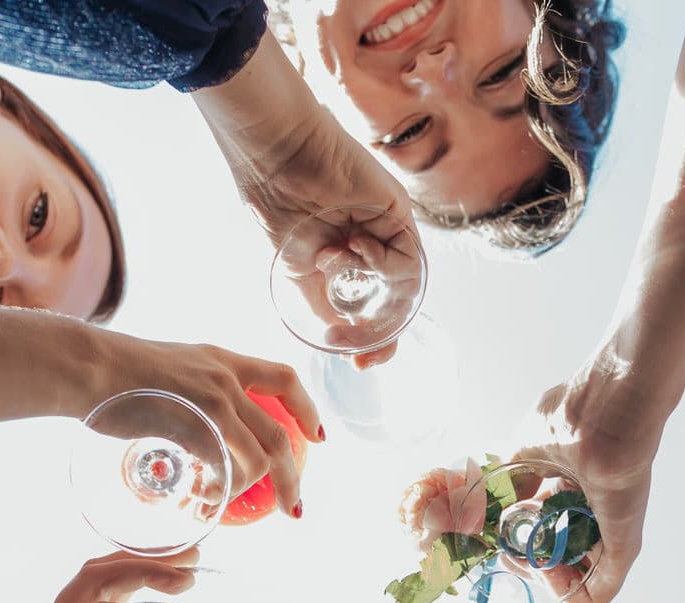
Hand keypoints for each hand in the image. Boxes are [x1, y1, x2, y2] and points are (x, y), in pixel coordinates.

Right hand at [89, 331, 321, 515]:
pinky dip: (222, 493)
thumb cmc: (112, 374)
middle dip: (292, 478)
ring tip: (230, 510)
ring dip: (253, 493)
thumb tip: (194, 429)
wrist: (86, 366)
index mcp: (222, 360)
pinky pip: (227, 470)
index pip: (284, 379)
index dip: (306, 410)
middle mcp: (226, 378)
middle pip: (280, 434)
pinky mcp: (197, 425)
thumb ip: (190, 394)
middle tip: (293, 506)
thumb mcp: (168, 370)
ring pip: (259, 458)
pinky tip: (207, 503)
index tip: (317, 437)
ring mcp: (214, 401)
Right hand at [199, 61, 418, 368]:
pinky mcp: (399, 212)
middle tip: (367, 359)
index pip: (376, 305)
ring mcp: (389, 229)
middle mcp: (375, 243)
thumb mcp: (298, 272)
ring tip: (333, 262)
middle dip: (385, 335)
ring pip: (405, 284)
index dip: (373, 339)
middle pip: (398, 302)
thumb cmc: (278, 203)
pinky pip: (408, 257)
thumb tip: (334, 340)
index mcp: (351, 255)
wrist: (277, 157)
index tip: (359, 364)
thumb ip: (319, 305)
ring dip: (373, 289)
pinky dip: (383, 263)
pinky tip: (353, 245)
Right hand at [510, 361, 671, 602]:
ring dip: (543, 578)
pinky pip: (599, 593)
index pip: (546, 535)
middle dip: (527, 561)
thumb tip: (485, 501)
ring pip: (577, 581)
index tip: (501, 534)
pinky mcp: (625, 544)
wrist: (608, 406)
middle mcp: (594, 515)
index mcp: (573, 493)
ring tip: (528, 558)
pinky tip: (545, 569)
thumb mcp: (525, 450)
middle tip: (512, 550)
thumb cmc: (573, 415)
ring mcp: (611, 532)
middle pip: (560, 560)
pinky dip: (567, 591)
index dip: (518, 542)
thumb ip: (509, 480)